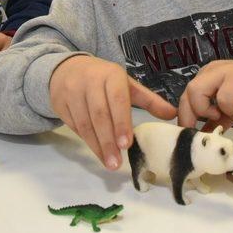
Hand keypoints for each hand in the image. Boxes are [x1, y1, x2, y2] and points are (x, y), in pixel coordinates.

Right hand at [49, 55, 176, 169]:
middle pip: (99, 114)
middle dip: (108, 140)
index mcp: (110, 74)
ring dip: (97, 146)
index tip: (127, 144)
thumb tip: (173, 114)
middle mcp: (89, 81)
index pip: (116, 99)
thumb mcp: (126, 84)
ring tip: (109, 163)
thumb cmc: (103, 79)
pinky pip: (74, 126)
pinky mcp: (60, 103)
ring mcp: (71, 92)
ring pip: (84, 123)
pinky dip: (86, 141)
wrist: (68, 68)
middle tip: (117, 163)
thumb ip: (149, 100)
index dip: (121, 122)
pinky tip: (98, 152)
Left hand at [178, 59, 232, 130]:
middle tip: (200, 132)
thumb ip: (216, 121)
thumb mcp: (231, 112)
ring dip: (205, 109)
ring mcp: (223, 72)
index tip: (189, 134)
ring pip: (196, 90)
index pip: (185, 97)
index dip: (184, 117)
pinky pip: (223, 96)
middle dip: (189, 116)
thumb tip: (202, 137)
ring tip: (221, 115)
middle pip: (187, 93)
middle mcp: (210, 72)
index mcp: (206, 79)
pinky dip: (229, 107)